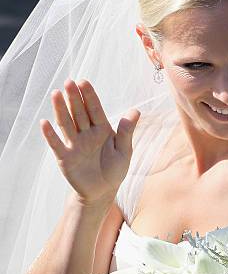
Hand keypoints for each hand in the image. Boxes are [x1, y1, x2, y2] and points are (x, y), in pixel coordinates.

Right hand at [40, 78, 140, 205]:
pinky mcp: (65, 157)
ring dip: (60, 109)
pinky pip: (56, 144)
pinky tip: (44, 122)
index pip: (94, 109)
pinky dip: (50, 134)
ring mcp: (74, 144)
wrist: (103, 192)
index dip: (89, 96)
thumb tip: (136, 111)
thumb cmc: (115, 170)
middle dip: (74, 98)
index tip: (83, 82)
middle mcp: (86, 133)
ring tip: (55, 94)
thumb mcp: (124, 151)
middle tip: (69, 82)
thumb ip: (127, 132)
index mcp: (101, 129)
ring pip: (66, 124)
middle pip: (79, 113)